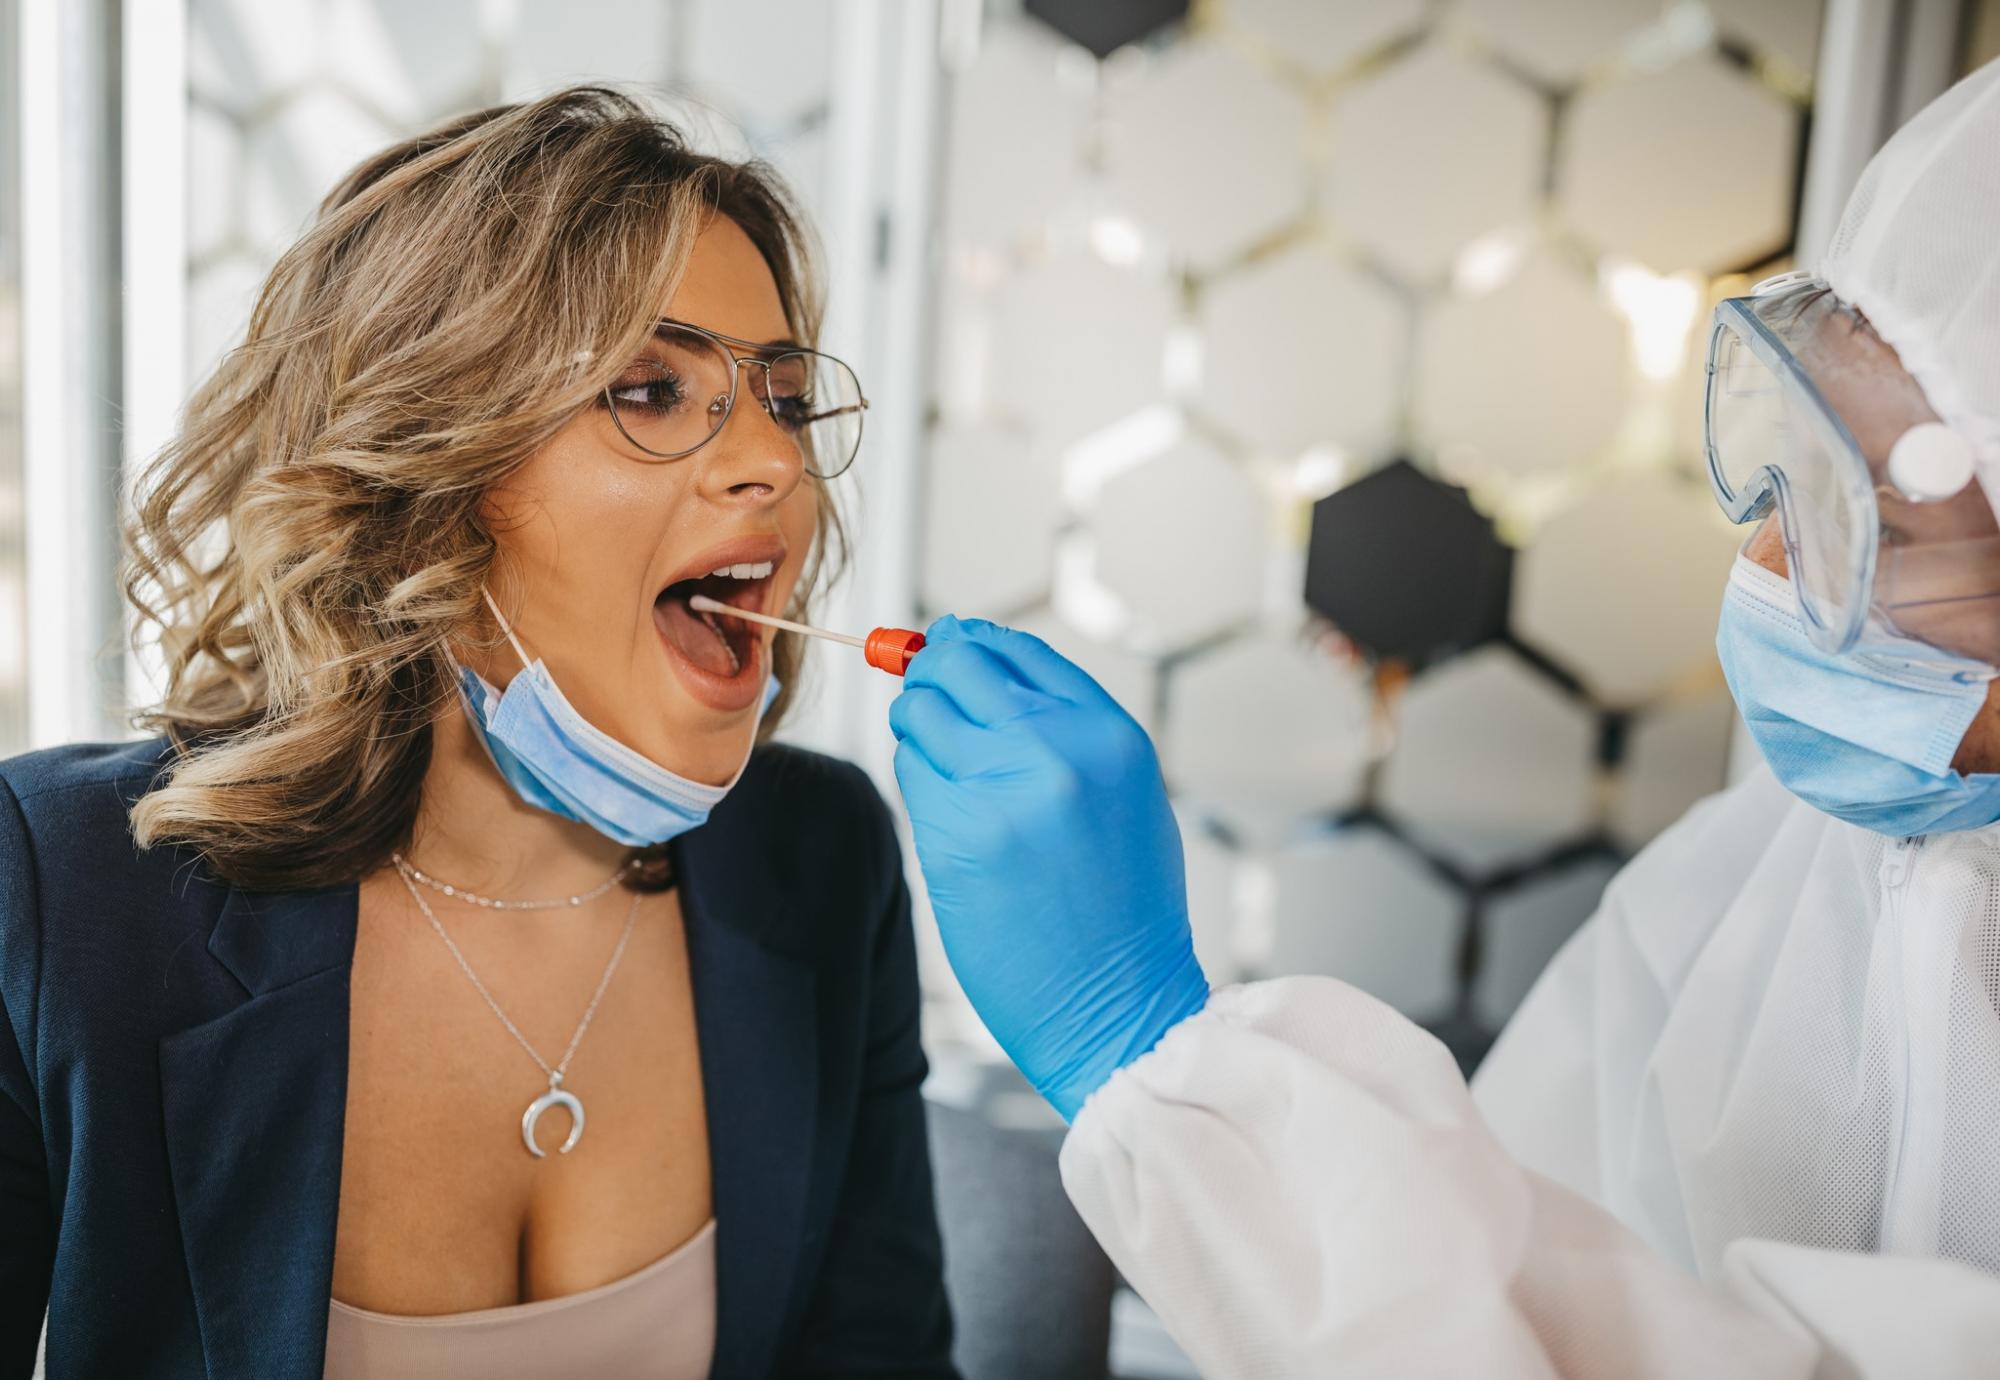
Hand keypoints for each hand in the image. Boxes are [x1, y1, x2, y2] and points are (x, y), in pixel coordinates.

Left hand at [889, 617, 1208, 1120]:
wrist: (1119, 1005)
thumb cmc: (1123, 907)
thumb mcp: (1124, 795)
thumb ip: (1065, 729)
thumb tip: (981, 665)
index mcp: (1109, 735)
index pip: (1018, 650)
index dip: (971, 644)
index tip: (948, 650)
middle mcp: (1057, 750)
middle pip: (958, 664)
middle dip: (932, 674)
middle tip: (926, 697)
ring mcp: (1001, 792)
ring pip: (922, 714)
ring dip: (919, 728)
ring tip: (945, 768)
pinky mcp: (956, 836)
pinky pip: (911, 773)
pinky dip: (917, 780)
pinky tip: (947, 812)